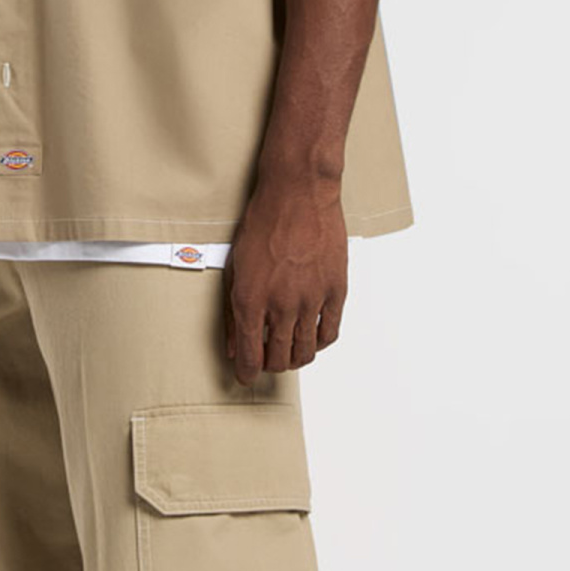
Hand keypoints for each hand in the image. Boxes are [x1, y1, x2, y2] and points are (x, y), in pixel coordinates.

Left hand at [223, 174, 346, 383]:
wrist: (298, 194)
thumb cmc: (263, 224)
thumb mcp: (234, 267)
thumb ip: (233, 311)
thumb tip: (235, 345)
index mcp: (251, 300)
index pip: (250, 357)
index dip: (247, 373)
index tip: (246, 376)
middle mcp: (282, 305)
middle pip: (278, 360)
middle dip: (269, 366)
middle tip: (266, 359)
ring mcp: (311, 300)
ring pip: (305, 352)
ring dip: (294, 358)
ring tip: (287, 350)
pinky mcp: (335, 291)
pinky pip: (330, 333)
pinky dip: (319, 342)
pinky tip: (311, 335)